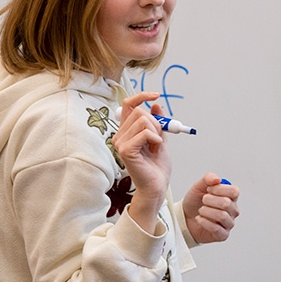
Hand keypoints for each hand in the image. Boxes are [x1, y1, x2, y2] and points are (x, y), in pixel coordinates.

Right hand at [113, 92, 170, 232]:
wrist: (157, 186)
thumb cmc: (156, 167)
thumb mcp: (160, 139)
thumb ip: (158, 122)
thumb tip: (156, 104)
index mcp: (126, 131)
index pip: (128, 105)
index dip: (141, 96)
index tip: (155, 95)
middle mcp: (120, 135)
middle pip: (139, 111)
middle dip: (156, 123)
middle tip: (158, 139)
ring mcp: (120, 142)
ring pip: (143, 121)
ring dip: (157, 132)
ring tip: (155, 147)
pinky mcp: (126, 150)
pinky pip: (145, 133)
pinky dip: (155, 140)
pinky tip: (154, 150)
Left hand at [183, 173, 239, 243]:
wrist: (185, 217)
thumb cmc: (195, 202)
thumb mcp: (198, 186)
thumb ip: (208, 178)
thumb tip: (217, 179)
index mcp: (231, 197)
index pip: (234, 191)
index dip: (219, 189)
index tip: (208, 189)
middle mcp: (233, 210)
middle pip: (226, 203)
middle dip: (209, 200)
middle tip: (203, 200)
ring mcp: (229, 223)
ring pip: (222, 216)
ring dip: (206, 211)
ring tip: (200, 211)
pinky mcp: (223, 235)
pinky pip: (216, 228)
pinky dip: (204, 222)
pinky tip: (199, 219)